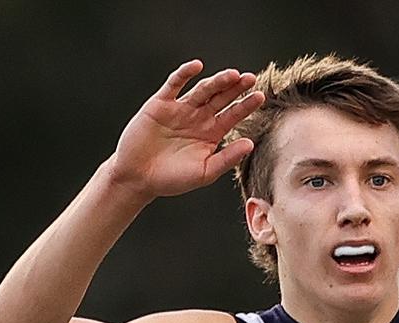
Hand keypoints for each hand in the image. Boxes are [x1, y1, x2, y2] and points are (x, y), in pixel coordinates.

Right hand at [109, 60, 264, 199]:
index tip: (260, 97)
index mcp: (211, 133)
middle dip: (236, 88)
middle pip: (221, 98)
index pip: (233, 115)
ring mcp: (180, 109)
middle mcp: (198, 118)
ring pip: (202, 90)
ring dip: (217, 81)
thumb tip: (250, 144)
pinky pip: (174, 85)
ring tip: (233, 75)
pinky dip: (184, 74)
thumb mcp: (205, 172)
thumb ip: (227, 158)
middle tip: (251, 79)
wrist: (138, 178)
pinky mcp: (160, 104)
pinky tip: (197, 66)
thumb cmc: (172, 179)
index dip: (246, 105)